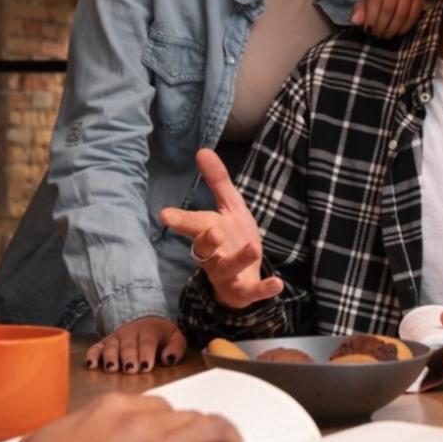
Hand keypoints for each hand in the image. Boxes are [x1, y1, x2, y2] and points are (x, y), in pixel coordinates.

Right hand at [0, 392, 247, 441]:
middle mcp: (135, 423)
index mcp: (106, 409)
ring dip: (226, 441)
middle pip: (186, 417)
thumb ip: (75, 433)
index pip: (154, 406)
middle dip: (199, 431)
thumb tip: (80, 438)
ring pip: (211, 432)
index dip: (167, 423)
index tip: (171, 436)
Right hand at [86, 316, 184, 373]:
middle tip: (130, 370)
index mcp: (149, 330)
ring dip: (110, 357)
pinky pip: (95, 347)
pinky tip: (91, 365)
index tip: (146, 366)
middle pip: (128, 345)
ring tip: (112, 368)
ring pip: (111, 346)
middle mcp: (130, 332)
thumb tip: (168, 359)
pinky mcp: (104, 342)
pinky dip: (92, 355)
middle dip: (129, 358)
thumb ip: (176, 348)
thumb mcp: (175, 337)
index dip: (146, 354)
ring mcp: (116, 337)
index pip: (147, 342)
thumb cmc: (161, 335)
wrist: (147, 321)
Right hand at [159, 149, 283, 310]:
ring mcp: (227, 275)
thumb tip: (202, 150)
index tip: (165, 215)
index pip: (192, 225)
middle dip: (206, 241)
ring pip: (227, 268)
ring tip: (253, 246)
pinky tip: (277, 283)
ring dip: (239, 258)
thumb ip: (217, 182)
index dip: (179, 220)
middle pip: (203, 249)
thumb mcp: (230, 208)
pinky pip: (252, 291)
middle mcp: (213, 255)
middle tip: (214, 231)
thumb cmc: (233, 238)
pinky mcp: (244, 291)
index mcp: (208, 232)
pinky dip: (264, 288)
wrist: (243, 278)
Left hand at [351, 0, 424, 37]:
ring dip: (393, 27)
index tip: (368, 30)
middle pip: (389, 6)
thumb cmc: (372, 2)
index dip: (371, 17)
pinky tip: (397, 33)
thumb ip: (358, 12)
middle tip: (377, 36)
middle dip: (382, 24)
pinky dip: (405, 27)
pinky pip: (413, 15)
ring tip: (385, 35)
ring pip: (402, 12)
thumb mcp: (362, 6)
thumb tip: (356, 20)